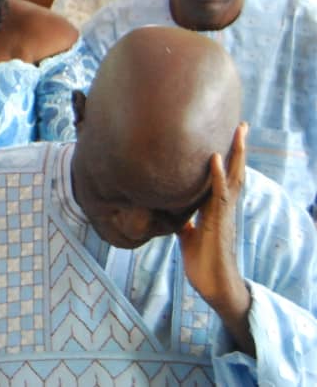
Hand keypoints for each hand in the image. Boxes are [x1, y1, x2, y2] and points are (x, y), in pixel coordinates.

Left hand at [178, 123, 254, 355]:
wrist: (213, 286)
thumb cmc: (203, 262)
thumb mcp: (187, 235)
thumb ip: (182, 220)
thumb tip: (167, 209)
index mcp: (215, 207)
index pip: (222, 176)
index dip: (226, 157)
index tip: (227, 135)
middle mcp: (222, 206)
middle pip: (233, 171)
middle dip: (237, 148)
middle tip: (242, 124)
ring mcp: (223, 213)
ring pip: (232, 178)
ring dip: (235, 154)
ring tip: (239, 131)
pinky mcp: (218, 222)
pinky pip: (219, 194)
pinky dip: (215, 175)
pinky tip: (213, 157)